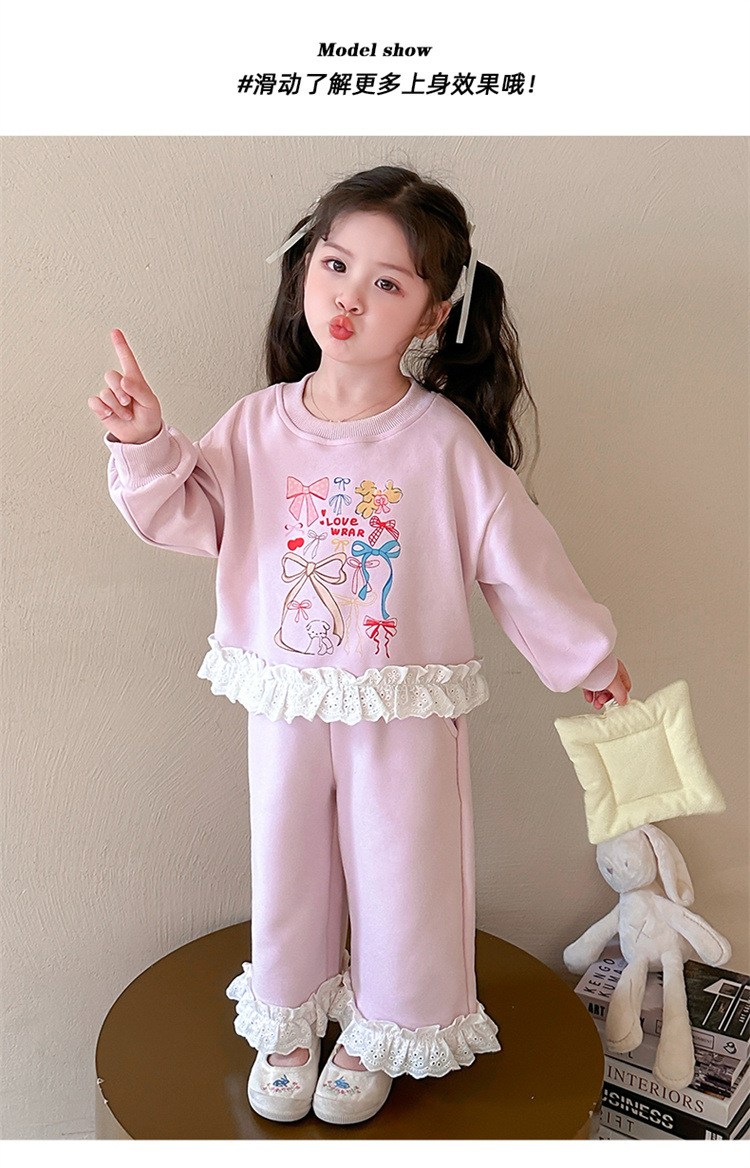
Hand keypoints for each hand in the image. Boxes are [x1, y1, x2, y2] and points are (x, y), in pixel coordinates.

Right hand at [88, 329, 163, 443]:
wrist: (141, 435)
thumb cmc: (149, 416)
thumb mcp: (150, 403)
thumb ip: (139, 390)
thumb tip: (124, 380)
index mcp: (134, 380)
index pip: (127, 359)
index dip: (120, 345)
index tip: (115, 332)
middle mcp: (120, 385)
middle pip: (111, 375)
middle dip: (120, 391)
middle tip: (129, 403)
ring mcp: (109, 395)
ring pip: (105, 392)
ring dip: (117, 407)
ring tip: (127, 414)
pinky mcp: (101, 407)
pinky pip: (95, 402)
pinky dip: (103, 410)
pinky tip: (112, 415)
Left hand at [584, 659, 631, 709]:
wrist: (582, 660)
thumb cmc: (600, 667)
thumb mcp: (615, 683)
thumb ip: (621, 694)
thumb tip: (623, 702)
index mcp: (619, 671)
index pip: (625, 687)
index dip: (621, 696)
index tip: (615, 703)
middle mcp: (610, 671)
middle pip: (612, 689)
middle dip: (607, 699)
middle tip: (602, 703)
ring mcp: (598, 673)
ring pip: (601, 689)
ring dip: (598, 699)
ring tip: (596, 704)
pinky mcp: (588, 675)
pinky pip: (591, 686)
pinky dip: (590, 694)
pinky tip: (589, 699)